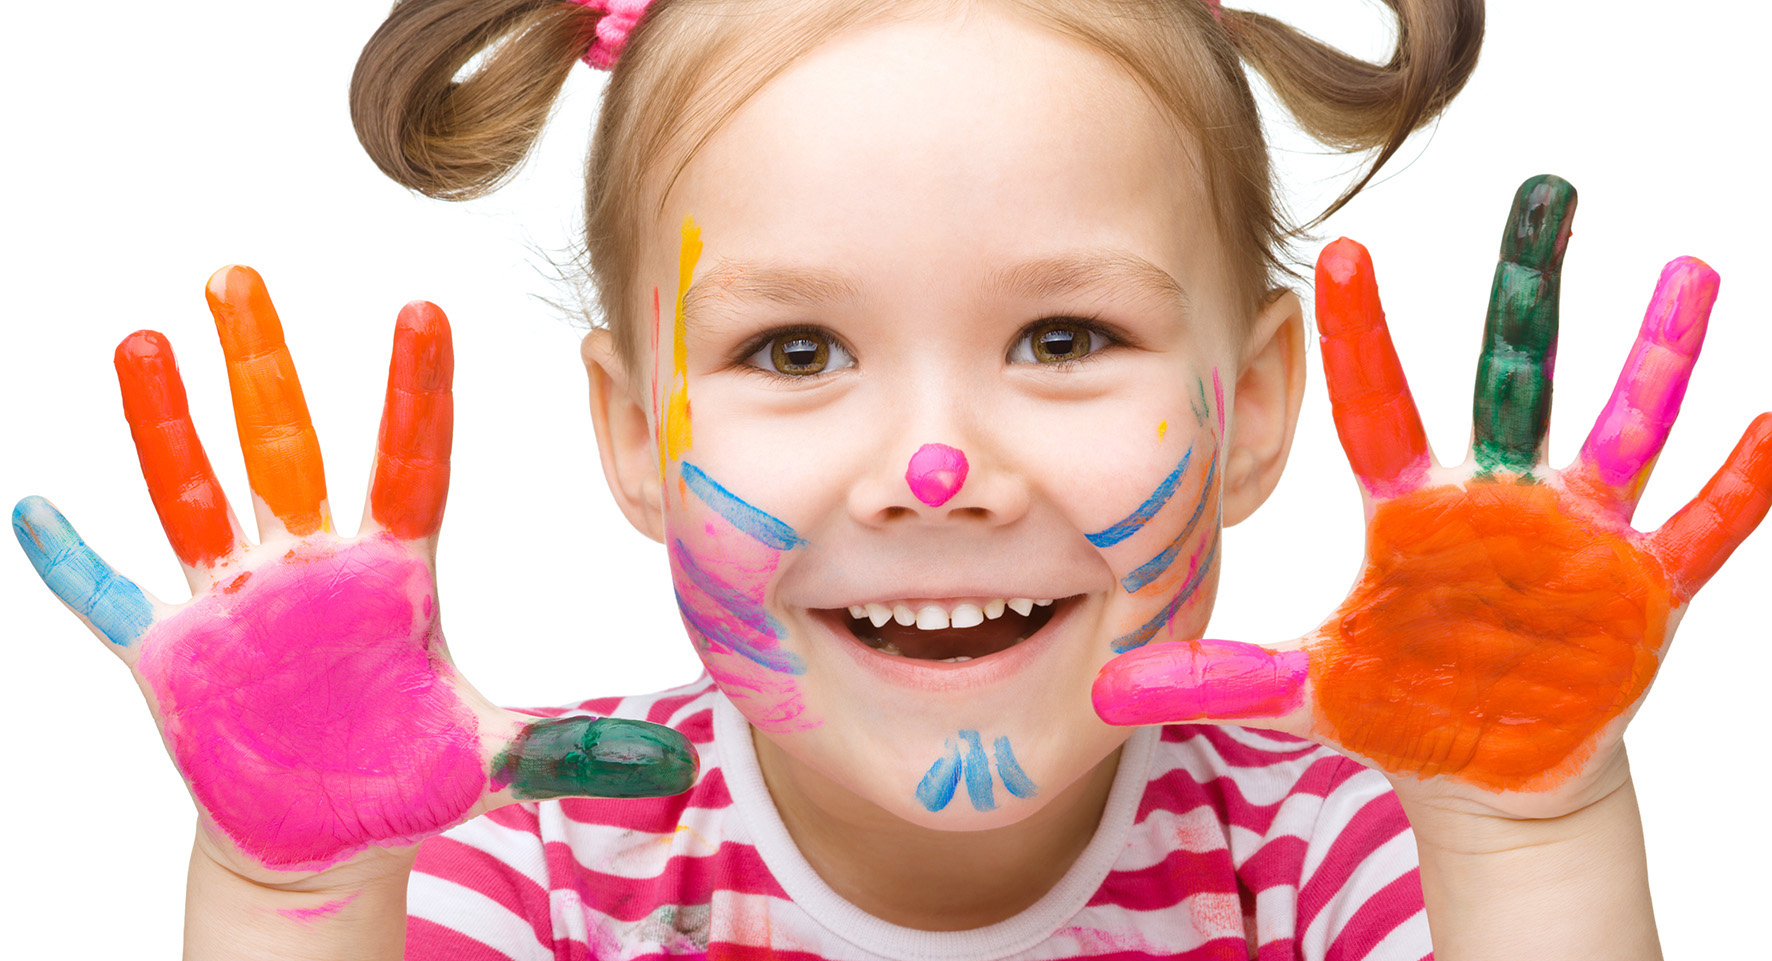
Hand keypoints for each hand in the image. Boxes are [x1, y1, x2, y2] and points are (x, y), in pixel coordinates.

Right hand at [14, 267, 696, 881]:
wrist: (324, 833)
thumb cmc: (404, 775)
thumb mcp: (494, 759)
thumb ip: (575, 751)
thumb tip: (671, 772)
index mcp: (393, 572)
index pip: (411, 463)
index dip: (417, 393)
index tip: (424, 311)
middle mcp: (311, 566)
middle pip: (287, 448)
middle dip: (263, 367)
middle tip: (238, 275)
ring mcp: (238, 604)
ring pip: (197, 496)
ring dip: (167, 428)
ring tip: (146, 344)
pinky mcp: (177, 657)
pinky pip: (112, 599)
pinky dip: (74, 561)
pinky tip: (36, 508)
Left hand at [1092, 176, 1771, 818]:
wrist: (1486, 768)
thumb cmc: (1401, 707)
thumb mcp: (1306, 689)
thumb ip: (1216, 677)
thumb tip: (1103, 688)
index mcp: (1412, 514)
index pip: (1376, 408)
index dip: (1358, 336)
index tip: (1334, 251)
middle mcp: (1496, 502)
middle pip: (1511, 375)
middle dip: (1527, 288)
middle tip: (1546, 191)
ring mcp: (1575, 536)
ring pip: (1621, 426)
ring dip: (1656, 356)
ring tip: (1687, 272)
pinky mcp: (1639, 586)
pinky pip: (1702, 526)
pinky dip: (1739, 483)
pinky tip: (1769, 425)